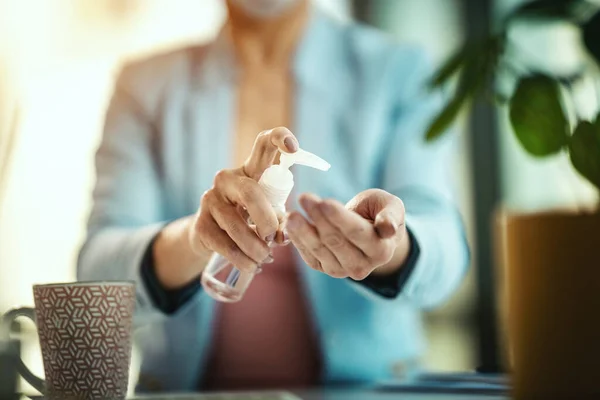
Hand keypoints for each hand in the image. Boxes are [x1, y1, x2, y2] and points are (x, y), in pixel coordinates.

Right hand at [154, 127, 297, 288]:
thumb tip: (284, 236)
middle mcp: (228, 179)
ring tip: (265, 259)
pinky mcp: (200, 223)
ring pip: (236, 224)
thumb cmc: (249, 220)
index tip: (293, 147)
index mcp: (251, 170)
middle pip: (251, 192)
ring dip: (255, 247)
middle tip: (274, 239)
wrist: (211, 239)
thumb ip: (281, 221)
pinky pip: (223, 244)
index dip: (279, 138)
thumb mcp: (269, 215)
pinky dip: (241, 259)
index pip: (263, 143)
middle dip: (267, 220)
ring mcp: (210, 199)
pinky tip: (250, 266)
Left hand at [285, 189, 409, 279]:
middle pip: (335, 241)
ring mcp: (342, 270)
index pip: (357, 233)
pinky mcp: (324, 268)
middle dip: (318, 218)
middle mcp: (362, 266)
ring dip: (304, 231)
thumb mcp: (391, 206)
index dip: (339, 218)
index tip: (324, 202)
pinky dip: (298, 240)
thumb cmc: (379, 212)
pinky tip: (290, 225)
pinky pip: (309, 255)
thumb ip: (391, 215)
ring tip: (292, 214)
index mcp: (381, 250)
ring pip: (319, 250)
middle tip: (305, 197)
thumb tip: (388, 228)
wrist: (368, 229)